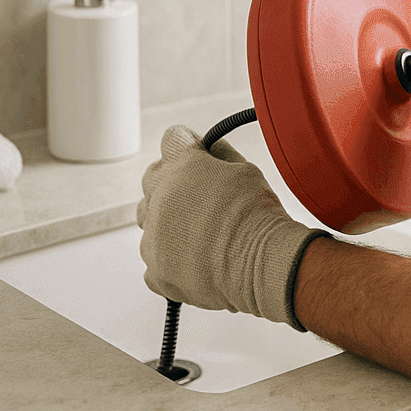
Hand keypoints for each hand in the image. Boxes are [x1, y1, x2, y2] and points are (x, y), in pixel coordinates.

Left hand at [138, 124, 327, 328]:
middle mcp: (159, 199)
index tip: (197, 153)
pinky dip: (171, 257)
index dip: (188, 144)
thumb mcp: (246, 169)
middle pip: (152, 178)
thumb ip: (219, 155)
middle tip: (200, 194)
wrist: (263, 264)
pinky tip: (197, 257)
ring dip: (167, 219)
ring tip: (198, 229)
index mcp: (181, 167)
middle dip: (172, 181)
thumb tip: (209, 149)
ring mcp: (153, 237)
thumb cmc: (259, 216)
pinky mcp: (155, 271)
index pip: (172, 139)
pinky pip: (154, 258)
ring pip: (147, 219)